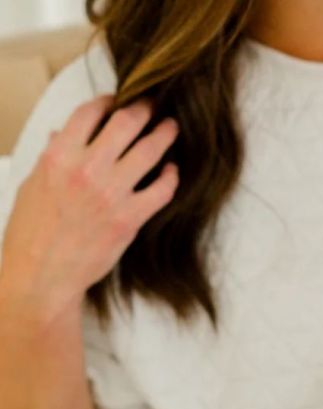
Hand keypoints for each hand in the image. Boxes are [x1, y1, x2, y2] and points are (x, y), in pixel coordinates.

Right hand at [0, 95, 178, 320]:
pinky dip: (171, 177)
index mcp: (58, 157)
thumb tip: (63, 133)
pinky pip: (162, 190)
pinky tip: (172, 171)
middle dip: (144, 109)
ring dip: (165, 135)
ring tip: (172, 128)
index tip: (119, 99)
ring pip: (150, 151)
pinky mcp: (130, 218)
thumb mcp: (32, 186)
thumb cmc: (32, 234)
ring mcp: (111, 194)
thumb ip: (53, 157)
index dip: (109, 101)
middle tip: (154, 106)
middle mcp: (86, 170)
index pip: (89, 113)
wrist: (42, 276)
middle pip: (127, 123)